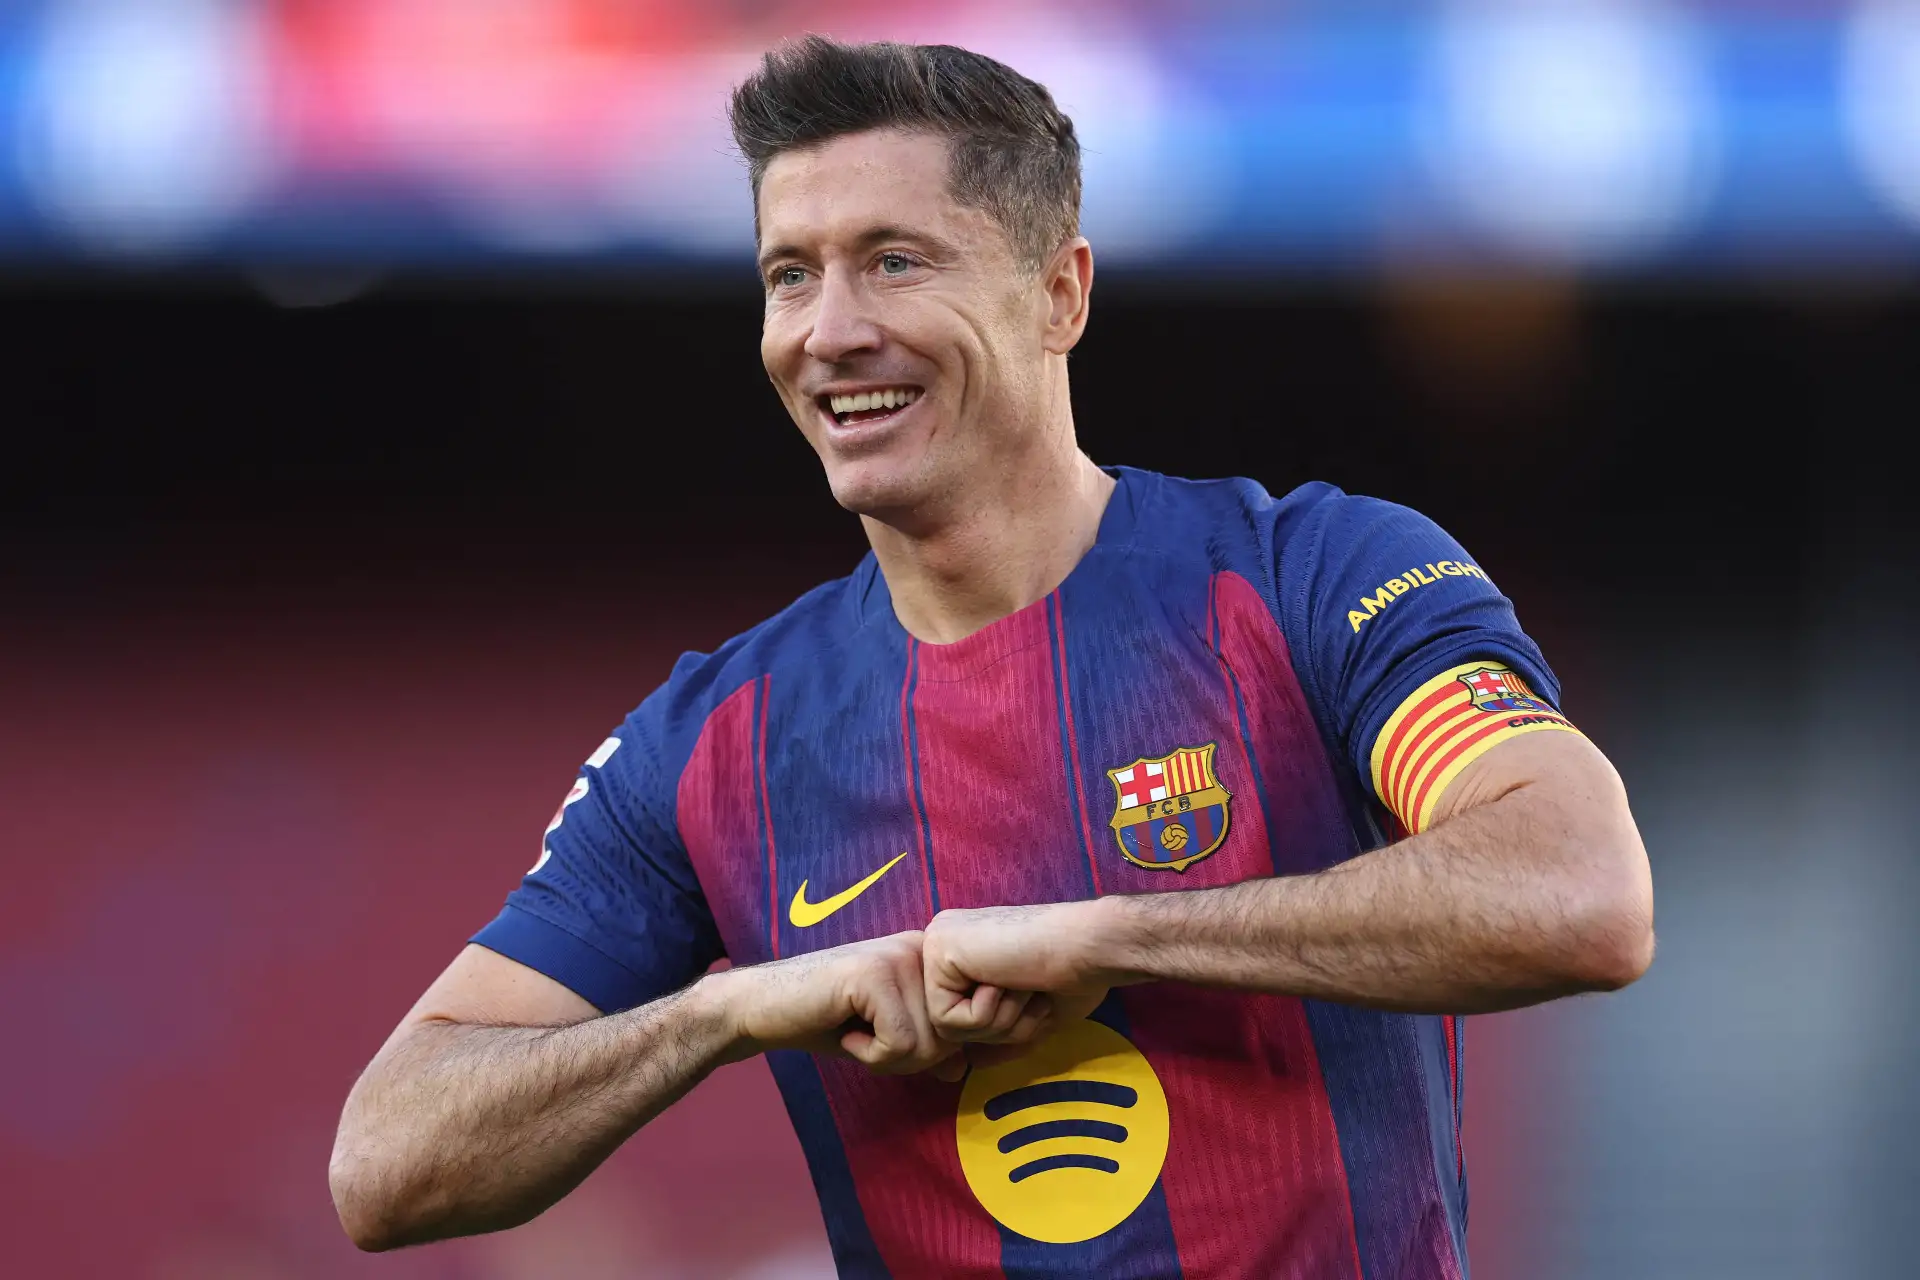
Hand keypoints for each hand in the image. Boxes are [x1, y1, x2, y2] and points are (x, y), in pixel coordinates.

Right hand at [714, 932, 964, 1077]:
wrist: (764, 1007)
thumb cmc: (826, 1020)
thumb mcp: (885, 1037)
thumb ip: (924, 1048)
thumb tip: (962, 1070)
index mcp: (929, 958)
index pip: (964, 1027)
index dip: (926, 1052)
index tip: (883, 1035)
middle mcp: (921, 949)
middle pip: (951, 1040)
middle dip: (906, 1058)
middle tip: (864, 1035)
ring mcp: (899, 957)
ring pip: (929, 1045)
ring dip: (885, 1057)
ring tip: (853, 1029)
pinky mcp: (874, 974)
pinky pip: (900, 1043)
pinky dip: (869, 1053)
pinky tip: (844, 1028)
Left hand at [921, 902, 1111, 1054]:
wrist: (1090, 944)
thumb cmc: (1072, 974)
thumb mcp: (1031, 1014)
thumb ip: (999, 1032)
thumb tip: (970, 1061)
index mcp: (965, 952)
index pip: (962, 1018)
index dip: (1003, 1025)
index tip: (1035, 997)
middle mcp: (946, 942)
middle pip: (951, 1024)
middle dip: (1000, 1028)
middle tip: (1031, 994)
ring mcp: (938, 943)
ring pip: (945, 1027)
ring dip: (997, 1021)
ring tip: (1022, 985)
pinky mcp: (939, 951)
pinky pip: (945, 1019)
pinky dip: (985, 1014)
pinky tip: (1008, 980)